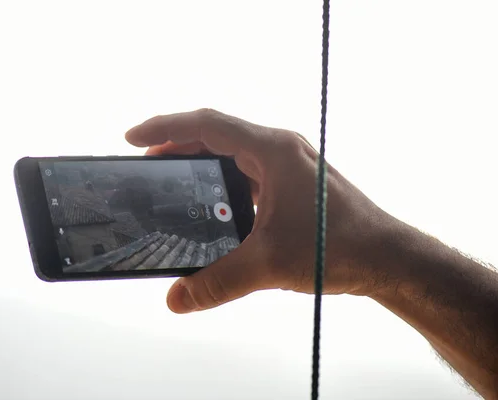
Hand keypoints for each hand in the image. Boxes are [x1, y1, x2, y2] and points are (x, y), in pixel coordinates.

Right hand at [125, 109, 392, 312]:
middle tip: (146, 163)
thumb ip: (217, 282)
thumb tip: (177, 298)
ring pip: (231, 153)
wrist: (387, 257)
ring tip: (170, 179)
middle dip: (175, 145)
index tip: (133, 137)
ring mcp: (287, 165)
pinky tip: (209, 203)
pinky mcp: (291, 183)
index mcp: (272, 150)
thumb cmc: (342, 247)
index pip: (206, 125)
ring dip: (198, 162)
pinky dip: (220, 181)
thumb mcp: (269, 264)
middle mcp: (279, 150)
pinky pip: (246, 172)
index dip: (164, 127)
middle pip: (215, 134)